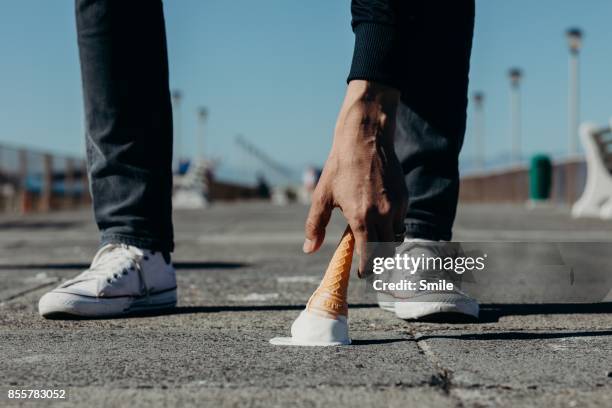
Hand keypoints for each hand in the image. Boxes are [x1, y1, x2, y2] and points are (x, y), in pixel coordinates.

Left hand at [303, 80, 407, 275]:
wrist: (365, 139)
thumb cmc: (340, 167)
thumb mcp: (322, 196)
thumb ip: (315, 226)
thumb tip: (309, 249)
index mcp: (361, 218)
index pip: (369, 255)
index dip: (366, 269)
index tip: (362, 274)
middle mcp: (383, 215)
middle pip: (386, 251)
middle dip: (379, 260)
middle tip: (370, 263)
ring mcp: (396, 206)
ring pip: (397, 237)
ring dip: (387, 244)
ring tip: (375, 242)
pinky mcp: (404, 197)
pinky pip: (401, 220)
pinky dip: (393, 226)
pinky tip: (381, 220)